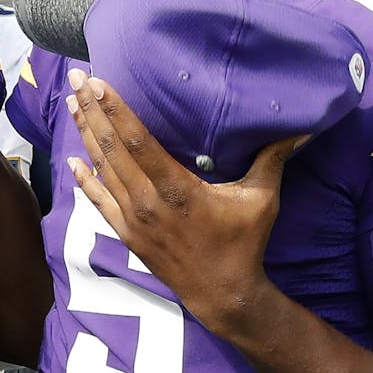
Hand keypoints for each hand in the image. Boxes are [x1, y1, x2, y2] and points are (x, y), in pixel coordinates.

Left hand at [63, 67, 301, 338]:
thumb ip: (273, 159)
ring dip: (85, 134)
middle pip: (111, 148)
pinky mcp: (125, 233)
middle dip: (91, 111)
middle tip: (76, 78)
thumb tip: (301, 127)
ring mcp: (132, 218)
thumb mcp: (262, 199)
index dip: (115, 111)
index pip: (138, 142)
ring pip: (101, 169)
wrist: (221, 293)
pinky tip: (72, 158)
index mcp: (177, 189)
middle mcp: (147, 202)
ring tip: (71, 102)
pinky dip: (84, 178)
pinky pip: (98, 199)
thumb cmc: (244, 243)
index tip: (98, 83)